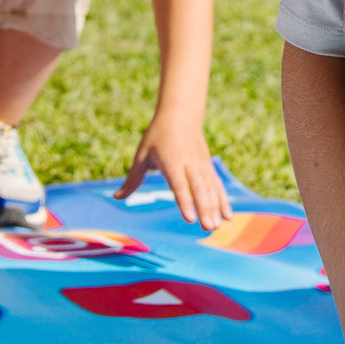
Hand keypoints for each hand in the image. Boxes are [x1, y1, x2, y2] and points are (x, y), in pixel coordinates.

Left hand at [114, 117, 232, 228]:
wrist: (180, 115)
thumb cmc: (157, 135)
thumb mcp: (141, 155)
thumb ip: (132, 179)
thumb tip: (117, 197)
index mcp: (172, 161)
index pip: (179, 185)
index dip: (185, 202)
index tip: (190, 219)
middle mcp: (190, 164)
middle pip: (199, 189)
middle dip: (204, 209)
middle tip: (208, 228)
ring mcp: (201, 166)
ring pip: (210, 189)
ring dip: (215, 208)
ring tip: (216, 227)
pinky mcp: (208, 167)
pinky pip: (217, 186)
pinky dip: (223, 200)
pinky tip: (227, 216)